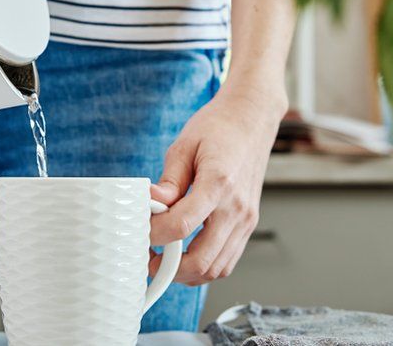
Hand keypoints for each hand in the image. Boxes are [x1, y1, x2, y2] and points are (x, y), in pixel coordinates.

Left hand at [149, 86, 283, 285]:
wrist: (252, 118)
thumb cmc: (218, 127)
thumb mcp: (184, 145)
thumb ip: (169, 180)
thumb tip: (151, 203)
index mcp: (218, 183)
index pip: (182, 225)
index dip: (155, 235)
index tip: (140, 232)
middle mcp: (237, 207)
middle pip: (202, 260)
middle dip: (168, 267)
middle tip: (147, 258)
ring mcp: (246, 219)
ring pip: (217, 269)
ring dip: (187, 273)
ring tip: (164, 259)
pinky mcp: (248, 223)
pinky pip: (227, 260)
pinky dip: (205, 267)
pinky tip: (185, 255)